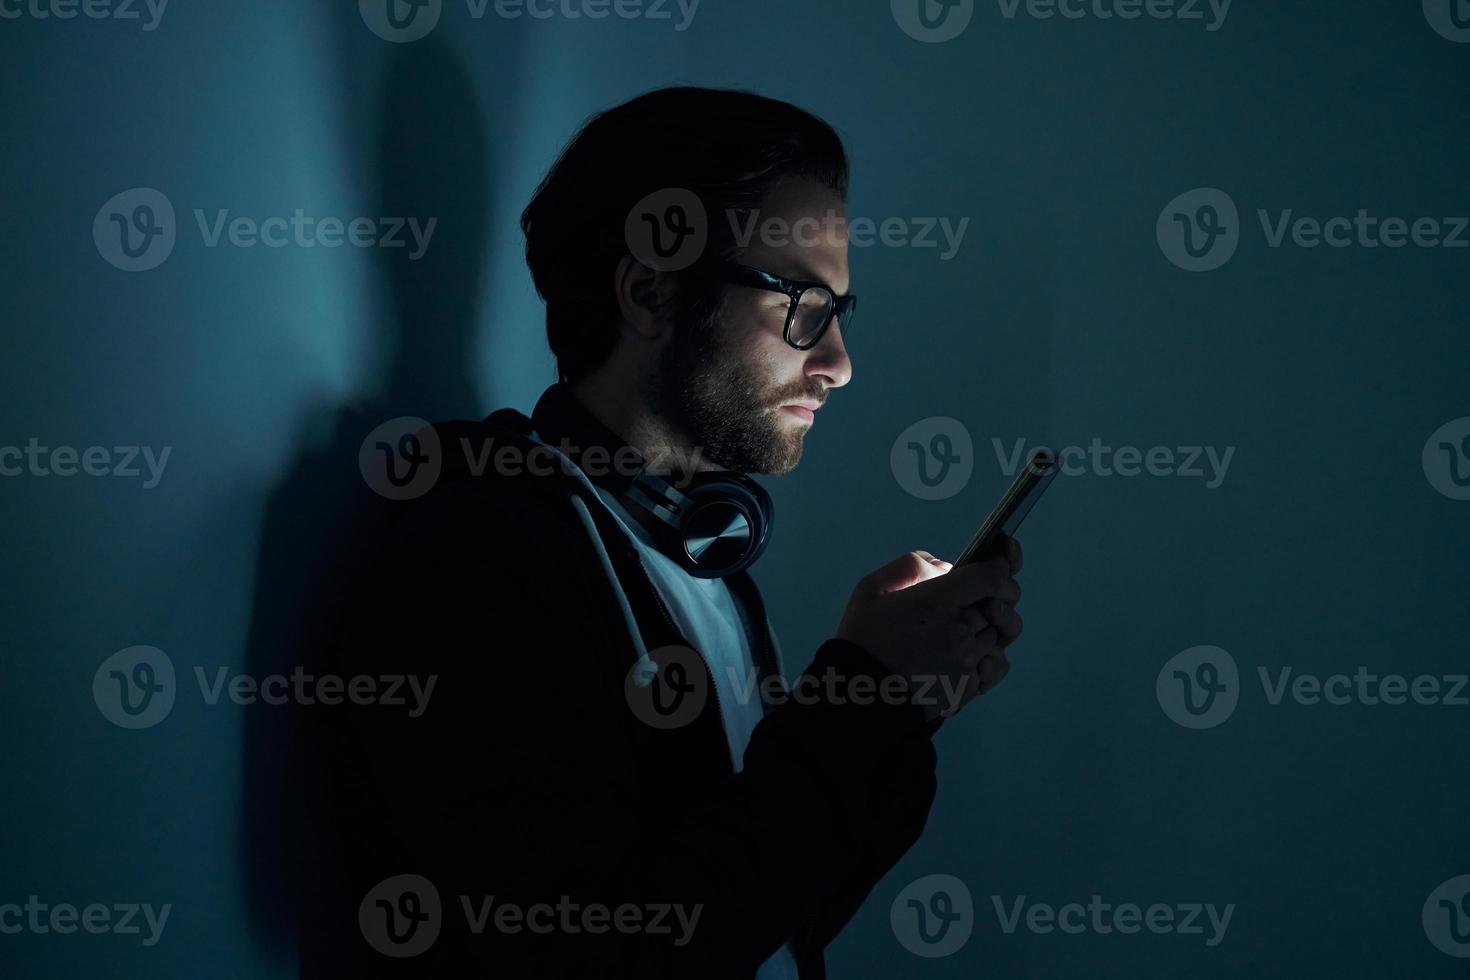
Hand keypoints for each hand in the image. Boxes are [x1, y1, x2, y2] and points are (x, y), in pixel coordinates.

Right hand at [834, 535, 1023, 721]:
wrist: (857, 695)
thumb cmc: (862, 640)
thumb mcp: (871, 589)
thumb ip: (910, 566)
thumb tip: (945, 567)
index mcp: (937, 602)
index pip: (991, 576)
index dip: (1001, 563)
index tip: (999, 558)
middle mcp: (958, 631)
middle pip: (1001, 603)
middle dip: (996, 594)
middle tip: (981, 594)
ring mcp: (966, 661)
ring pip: (1000, 634)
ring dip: (989, 626)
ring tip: (966, 626)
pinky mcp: (968, 687)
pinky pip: (998, 664)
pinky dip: (992, 655)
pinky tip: (973, 652)